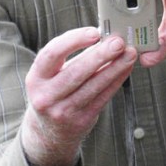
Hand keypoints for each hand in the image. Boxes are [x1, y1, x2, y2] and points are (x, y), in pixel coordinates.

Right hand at [21, 26, 136, 165]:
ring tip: (130, 53)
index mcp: (35, 78)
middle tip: (118, 42)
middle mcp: (46, 96)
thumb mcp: (51, 76)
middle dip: (100, 55)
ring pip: (93, 86)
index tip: (94, 32)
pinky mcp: (82, 121)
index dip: (74, 41)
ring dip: (115, 68)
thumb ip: (73, 57)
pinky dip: (116, 81)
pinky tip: (126, 69)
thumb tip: (103, 36)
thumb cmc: (54, 93)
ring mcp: (63, 111)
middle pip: (76, 72)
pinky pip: (103, 97)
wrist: (49, 133)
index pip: (52, 54)